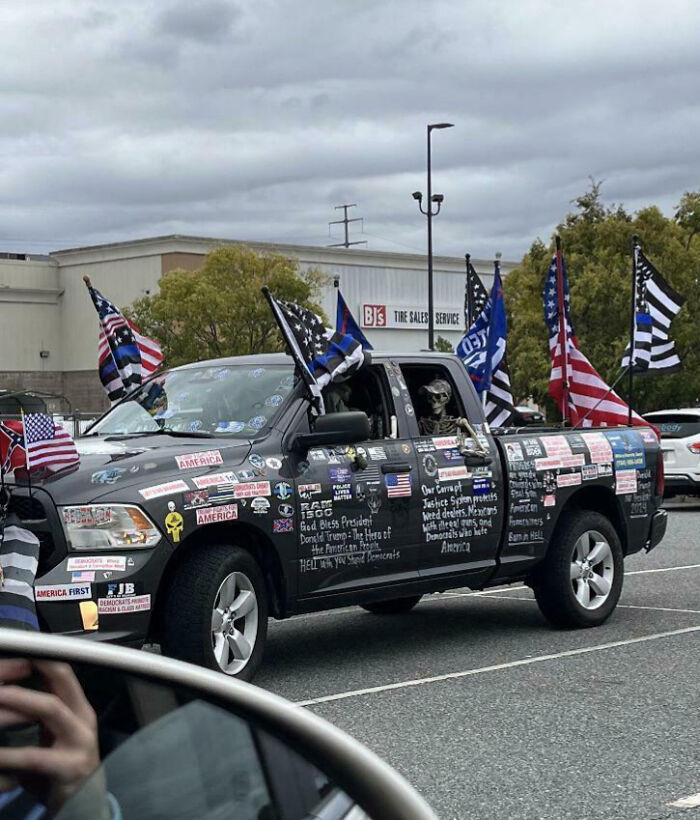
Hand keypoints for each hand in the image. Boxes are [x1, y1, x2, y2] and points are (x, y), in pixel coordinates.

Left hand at [0, 659, 101, 815]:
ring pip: (50, 708)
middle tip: (3, 672)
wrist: (82, 805)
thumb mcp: (52, 736)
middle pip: (61, 680)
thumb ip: (38, 715)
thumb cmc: (59, 770)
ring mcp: (80, 740)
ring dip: (19, 700)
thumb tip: (10, 691)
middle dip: (32, 670)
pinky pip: (34, 756)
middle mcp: (83, 717)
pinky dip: (10, 753)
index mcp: (78, 707)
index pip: (63, 672)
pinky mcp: (70, 766)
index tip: (22, 649)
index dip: (42, 658)